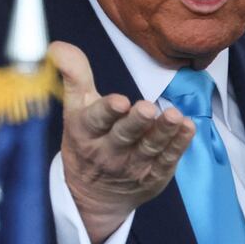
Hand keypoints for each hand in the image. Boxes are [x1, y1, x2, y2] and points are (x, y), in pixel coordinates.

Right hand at [49, 41, 194, 243]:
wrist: (92, 196)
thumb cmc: (87, 141)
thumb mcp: (75, 109)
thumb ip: (74, 75)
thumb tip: (57, 47)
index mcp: (86, 132)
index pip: (95, 120)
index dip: (106, 111)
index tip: (119, 101)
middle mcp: (108, 152)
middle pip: (124, 135)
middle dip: (136, 122)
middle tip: (146, 108)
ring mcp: (132, 166)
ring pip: (150, 147)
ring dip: (163, 132)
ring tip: (174, 116)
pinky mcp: (153, 175)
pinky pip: (168, 160)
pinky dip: (179, 144)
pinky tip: (187, 127)